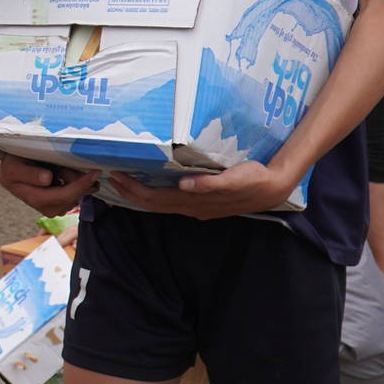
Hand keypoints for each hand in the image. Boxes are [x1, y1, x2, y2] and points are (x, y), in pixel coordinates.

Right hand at [0, 154, 98, 215]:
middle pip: (74, 197)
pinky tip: (65, 173)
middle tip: (64, 164)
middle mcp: (48, 208)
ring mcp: (55, 207)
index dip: (81, 185)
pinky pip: (77, 195)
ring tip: (60, 168)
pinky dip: (78, 183)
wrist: (8, 173)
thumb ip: (29, 174)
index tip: (94, 172)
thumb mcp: (14, 167)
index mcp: (36, 199)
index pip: (64, 196)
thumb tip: (47, 179)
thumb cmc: (11, 167)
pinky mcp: (61, 203)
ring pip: (77, 196)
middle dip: (77, 179)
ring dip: (76, 180)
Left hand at [105, 159, 297, 219]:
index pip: (156, 199)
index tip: (116, 175)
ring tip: (123, 181)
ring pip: (161, 204)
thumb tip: (184, 185)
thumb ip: (209, 184)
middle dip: (130, 192)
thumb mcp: (234, 180)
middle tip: (110, 175)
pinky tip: (150, 186)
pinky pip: (172, 200)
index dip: (134, 190)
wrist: (273, 188)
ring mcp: (196, 207)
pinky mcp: (202, 202)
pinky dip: (156, 193)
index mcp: (194, 202)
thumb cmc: (253, 179)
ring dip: (140, 194)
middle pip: (153, 204)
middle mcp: (192, 207)